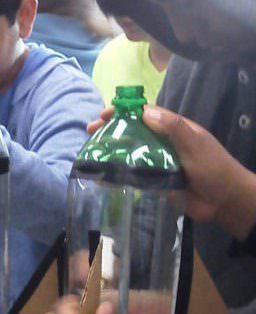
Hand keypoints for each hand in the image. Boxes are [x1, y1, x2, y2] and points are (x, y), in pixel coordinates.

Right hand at [87, 105, 255, 239]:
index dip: (123, 111)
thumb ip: (173, 128)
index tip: (104, 114)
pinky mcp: (154, 182)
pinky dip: (117, 175)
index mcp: (173, 129)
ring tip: (90, 155)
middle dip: (110, 131)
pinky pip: (133, 176)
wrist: (224, 201)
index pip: (144, 114)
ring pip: (129, 154)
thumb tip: (145, 111)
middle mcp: (162, 143)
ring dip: (110, 153)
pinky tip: (102, 178)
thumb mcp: (194, 144)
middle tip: (90, 133)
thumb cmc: (213, 167)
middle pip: (132, 133)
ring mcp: (157, 163)